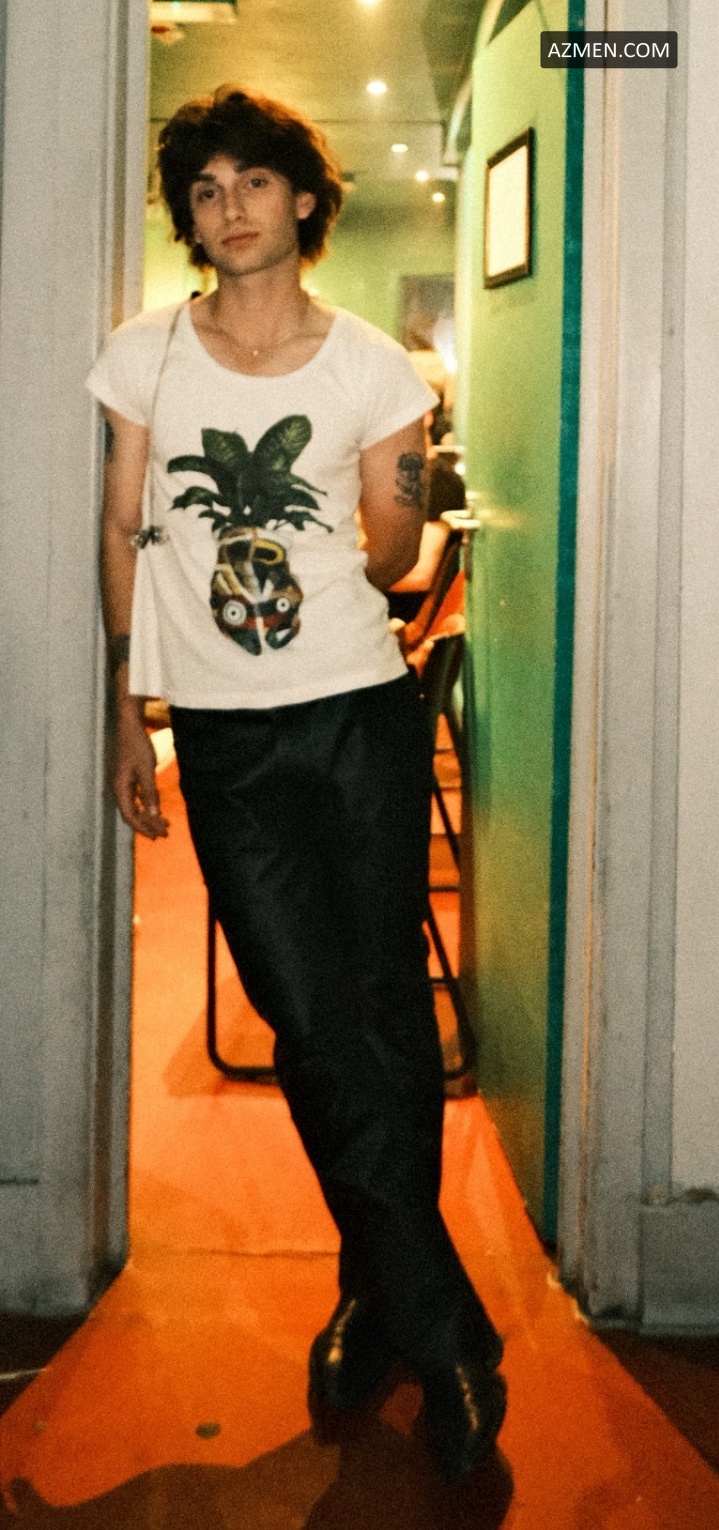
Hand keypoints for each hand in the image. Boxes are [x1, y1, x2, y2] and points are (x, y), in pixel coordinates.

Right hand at [112, 701, 168, 838]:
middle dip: (148, 824)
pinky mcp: (126, 775)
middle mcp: (117, 787)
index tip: (157, 836)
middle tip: (165, 833)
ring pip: (134, 805)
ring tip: (164, 823)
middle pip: (132, 813)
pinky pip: (135, 795)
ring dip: (148, 814)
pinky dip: (145, 803)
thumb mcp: (146, 769)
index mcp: (120, 787)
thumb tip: (153, 814)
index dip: (143, 828)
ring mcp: (121, 781)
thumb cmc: (137, 744)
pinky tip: (156, 806)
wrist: (128, 723)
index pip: (129, 815)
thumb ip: (149, 792)